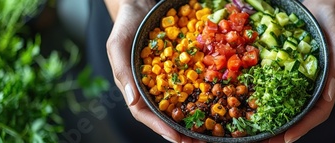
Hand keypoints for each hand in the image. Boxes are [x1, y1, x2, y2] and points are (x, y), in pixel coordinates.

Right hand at [106, 0, 201, 141]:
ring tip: (210, 131)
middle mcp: (150, 87)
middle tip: (199, 142)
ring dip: (194, 118)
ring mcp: (166, 78)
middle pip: (165, 114)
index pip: (145, 113)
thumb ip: (122, 72)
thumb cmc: (125, 25)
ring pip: (180, 103)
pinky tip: (217, 100)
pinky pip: (192, 82)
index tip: (177, 139)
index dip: (160, 128)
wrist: (141, 4)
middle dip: (181, 130)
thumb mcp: (117, 45)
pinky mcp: (180, 67)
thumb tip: (132, 101)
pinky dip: (202, 94)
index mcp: (133, 87)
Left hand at [264, 0, 334, 141]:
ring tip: (255, 132)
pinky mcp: (289, 72)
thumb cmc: (334, 23)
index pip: (319, 112)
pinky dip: (265, 99)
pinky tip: (250, 104)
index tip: (287, 138)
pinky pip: (277, 88)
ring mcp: (301, 81)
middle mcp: (315, 86)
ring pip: (287, 106)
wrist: (323, 8)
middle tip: (264, 142)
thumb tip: (330, 93)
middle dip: (283, 131)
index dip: (304, 127)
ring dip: (272, 120)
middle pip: (300, 115)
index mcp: (330, 84)